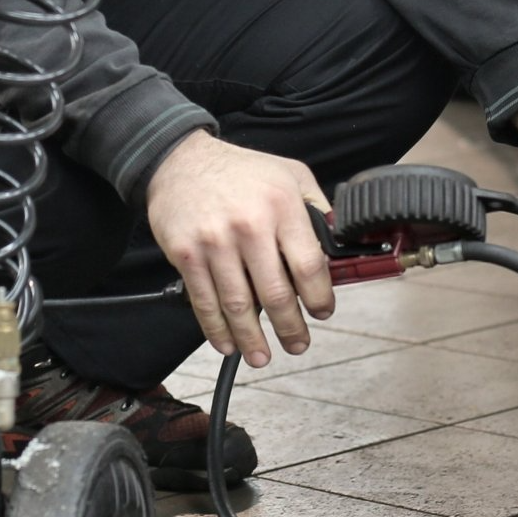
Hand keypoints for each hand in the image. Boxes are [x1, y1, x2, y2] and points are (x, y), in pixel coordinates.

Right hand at [144, 130, 334, 367]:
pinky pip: (204, 301)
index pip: (308, 265)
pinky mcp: (186, 254)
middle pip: (276, 293)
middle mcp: (249, 225)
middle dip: (290, 328)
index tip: (322, 312)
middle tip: (298, 345)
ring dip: (252, 338)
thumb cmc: (240, 170)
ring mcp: (215, 242)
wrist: (179, 160)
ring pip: (239, 304)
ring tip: (262, 356)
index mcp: (282, 206)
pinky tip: (227, 343)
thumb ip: (316, 207)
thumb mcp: (290, 173)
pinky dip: (216, 329)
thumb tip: (337, 244)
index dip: (319, 297)